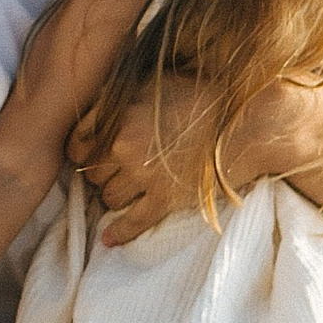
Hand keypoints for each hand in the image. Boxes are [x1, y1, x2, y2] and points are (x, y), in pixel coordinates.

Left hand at [74, 73, 206, 243]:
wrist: (244, 123)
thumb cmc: (204, 97)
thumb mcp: (156, 83)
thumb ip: (122, 96)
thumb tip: (99, 108)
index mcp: (119, 114)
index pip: (77, 144)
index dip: (81, 154)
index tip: (89, 158)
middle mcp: (124, 145)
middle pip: (92, 173)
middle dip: (101, 175)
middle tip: (116, 173)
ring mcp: (143, 174)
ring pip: (108, 198)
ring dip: (114, 197)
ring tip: (128, 192)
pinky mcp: (164, 198)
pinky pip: (132, 222)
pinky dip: (118, 232)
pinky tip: (109, 239)